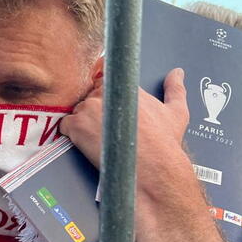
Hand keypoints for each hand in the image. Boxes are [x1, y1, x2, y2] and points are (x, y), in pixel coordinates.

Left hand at [60, 67, 188, 176]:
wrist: (154, 168)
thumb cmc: (164, 143)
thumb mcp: (176, 111)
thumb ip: (175, 88)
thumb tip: (177, 74)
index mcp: (126, 86)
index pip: (105, 81)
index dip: (104, 95)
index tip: (106, 105)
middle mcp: (105, 93)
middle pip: (89, 96)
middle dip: (94, 110)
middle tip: (104, 127)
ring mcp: (88, 109)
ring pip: (76, 110)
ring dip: (82, 122)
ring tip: (97, 138)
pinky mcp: (76, 126)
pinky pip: (64, 125)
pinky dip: (70, 134)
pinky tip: (84, 142)